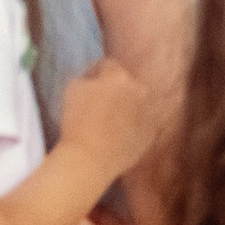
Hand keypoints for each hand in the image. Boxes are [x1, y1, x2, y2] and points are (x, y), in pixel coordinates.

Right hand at [58, 54, 158, 189]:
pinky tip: (117, 135)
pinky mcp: (152, 133)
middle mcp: (140, 90)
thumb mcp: (72, 89)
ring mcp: (149, 112)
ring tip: (108, 122)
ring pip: (137, 103)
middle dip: (113, 90)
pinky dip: (133, 126)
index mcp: (119, 77)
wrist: (90, 159)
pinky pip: (142, 123)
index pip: (107, 65)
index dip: (93, 73)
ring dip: (126, 107)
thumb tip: (92, 79)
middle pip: (125, 84)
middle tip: (97, 104)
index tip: (85, 85)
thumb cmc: (77, 122)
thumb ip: (85, 78)